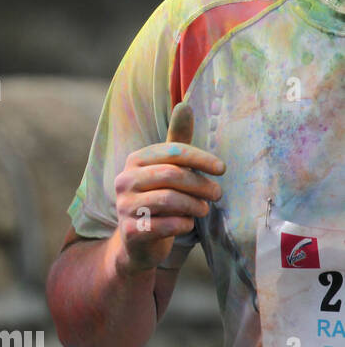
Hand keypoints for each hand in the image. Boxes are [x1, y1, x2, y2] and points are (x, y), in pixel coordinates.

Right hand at [114, 103, 224, 273]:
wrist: (137, 241)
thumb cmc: (158, 198)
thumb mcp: (167, 170)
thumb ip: (176, 141)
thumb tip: (185, 105)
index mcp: (134, 161)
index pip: (171, 151)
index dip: (200, 158)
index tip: (222, 169)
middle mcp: (124, 180)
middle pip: (172, 175)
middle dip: (201, 185)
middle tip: (217, 194)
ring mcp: (124, 206)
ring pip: (170, 200)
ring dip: (195, 206)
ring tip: (204, 209)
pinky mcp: (130, 231)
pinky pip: (166, 225)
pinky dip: (184, 224)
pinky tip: (187, 224)